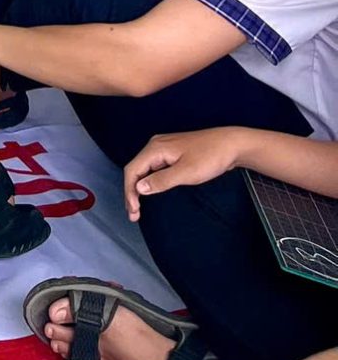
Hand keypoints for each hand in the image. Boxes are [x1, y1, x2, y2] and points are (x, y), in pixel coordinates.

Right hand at [123, 129, 248, 219]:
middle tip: (134, 214)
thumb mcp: (186, 172)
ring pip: (144, 169)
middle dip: (131, 192)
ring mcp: (164, 149)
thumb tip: (139, 188)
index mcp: (156, 148)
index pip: (133, 170)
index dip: (129, 192)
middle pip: (135, 169)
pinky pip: (153, 169)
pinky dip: (149, 182)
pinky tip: (150, 191)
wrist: (230, 145)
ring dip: (139, 188)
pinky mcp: (172, 154)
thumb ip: (161, 180)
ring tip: (138, 207)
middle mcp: (156, 146)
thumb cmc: (210, 156)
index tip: (134, 211)